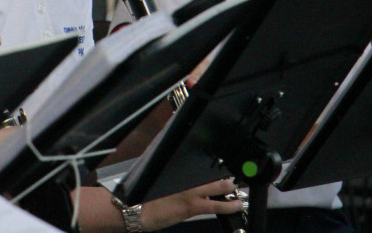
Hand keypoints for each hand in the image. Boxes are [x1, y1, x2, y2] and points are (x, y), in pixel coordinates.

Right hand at [78, 179, 242, 232]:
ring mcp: (190, 192)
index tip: (224, 165)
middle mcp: (185, 178)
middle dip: (228, 176)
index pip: (200, 163)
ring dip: (232, 188)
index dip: (215, 164)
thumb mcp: (156, 179)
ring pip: (219, 186)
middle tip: (237, 177)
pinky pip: (217, 205)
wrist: (132, 209)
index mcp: (177, 170)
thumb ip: (171, 177)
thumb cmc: (139, 196)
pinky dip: (230, 205)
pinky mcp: (192, 207)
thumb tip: (178, 177)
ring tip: (239, 190)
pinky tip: (236, 205)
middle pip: (213, 173)